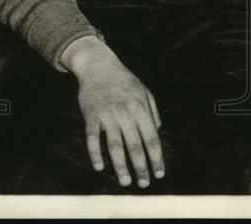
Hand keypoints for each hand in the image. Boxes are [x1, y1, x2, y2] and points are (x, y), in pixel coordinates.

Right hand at [62, 36, 164, 187]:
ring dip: (120, 166)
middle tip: (144, 183)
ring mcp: (108, 115)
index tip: (159, 173)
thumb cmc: (124, 79)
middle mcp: (126, 113)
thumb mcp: (144, 91)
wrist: (99, 65)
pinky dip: (95, 153)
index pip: (151, 138)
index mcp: (141, 108)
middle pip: (135, 146)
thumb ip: (153, 111)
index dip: (156, 157)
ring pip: (115, 146)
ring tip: (126, 181)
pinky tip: (99, 167)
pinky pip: (92, 138)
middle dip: (141, 167)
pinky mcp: (91, 116)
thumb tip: (158, 131)